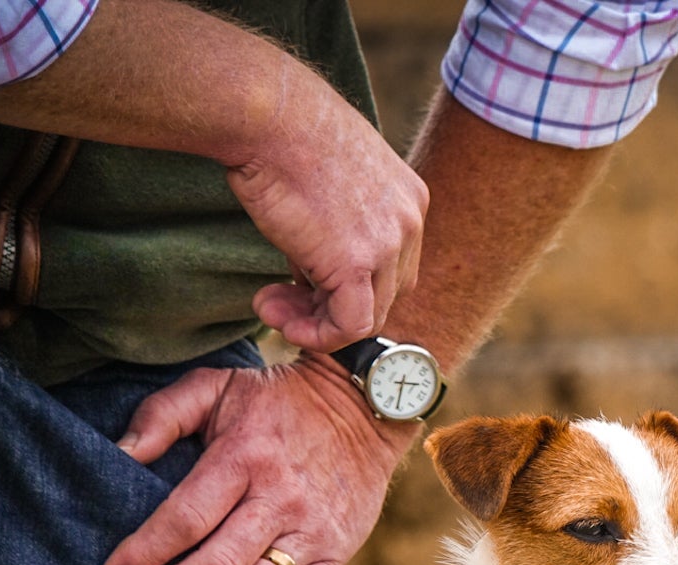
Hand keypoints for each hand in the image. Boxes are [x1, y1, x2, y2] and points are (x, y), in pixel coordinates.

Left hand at [98, 358, 414, 564]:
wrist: (365, 409)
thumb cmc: (277, 400)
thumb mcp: (217, 386)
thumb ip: (164, 414)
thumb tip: (120, 454)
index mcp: (245, 456)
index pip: (186, 519)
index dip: (144, 554)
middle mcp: (281, 499)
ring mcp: (312, 531)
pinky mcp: (335, 553)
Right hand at [229, 71, 427, 351]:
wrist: (268, 116)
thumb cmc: (284, 134)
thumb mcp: (329, 179)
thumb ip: (336, 225)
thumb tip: (312, 271)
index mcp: (409, 198)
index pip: (393, 265)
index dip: (349, 283)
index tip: (298, 280)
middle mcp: (409, 222)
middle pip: (386, 293)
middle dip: (332, 307)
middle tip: (280, 301)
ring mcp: (388, 244)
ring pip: (368, 315)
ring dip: (316, 324)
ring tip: (271, 311)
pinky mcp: (356, 264)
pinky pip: (351, 326)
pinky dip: (318, 336)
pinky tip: (282, 323)